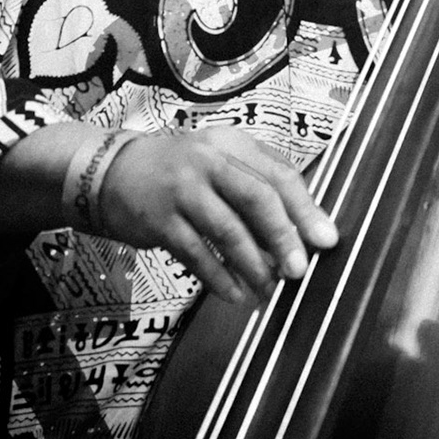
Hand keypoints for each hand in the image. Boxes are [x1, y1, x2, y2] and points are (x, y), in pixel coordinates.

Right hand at [94, 127, 338, 304]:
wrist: (112, 172)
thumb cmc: (182, 172)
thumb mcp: (221, 161)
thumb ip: (259, 185)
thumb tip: (303, 230)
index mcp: (233, 143)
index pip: (279, 175)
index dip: (306, 209)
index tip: (327, 240)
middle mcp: (209, 160)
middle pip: (257, 198)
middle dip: (283, 237)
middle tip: (299, 270)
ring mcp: (182, 190)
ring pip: (227, 230)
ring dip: (253, 265)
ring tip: (268, 290)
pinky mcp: (158, 220)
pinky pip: (196, 254)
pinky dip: (218, 278)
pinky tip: (235, 295)